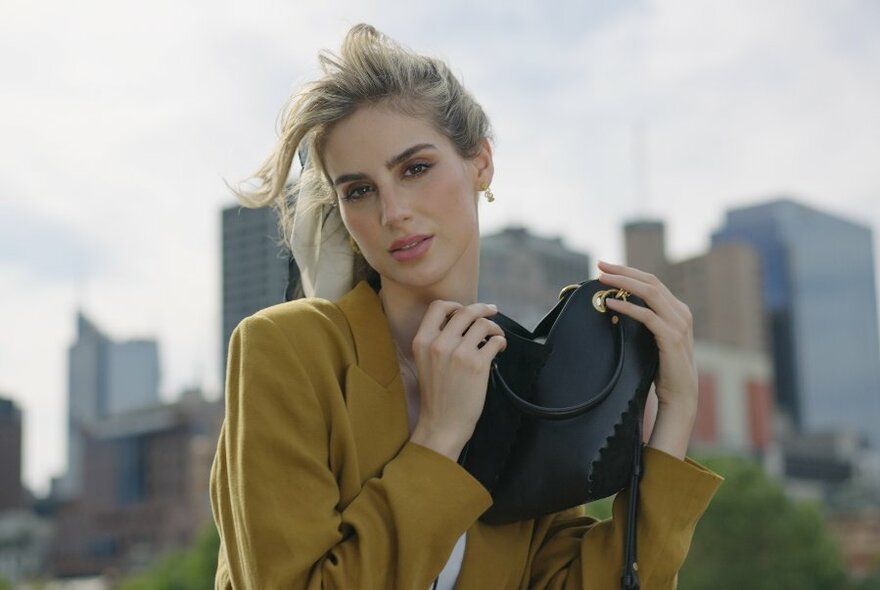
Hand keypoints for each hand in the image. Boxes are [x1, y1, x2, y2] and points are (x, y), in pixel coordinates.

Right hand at [409, 301, 506, 460]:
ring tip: (496, 335)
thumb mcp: (424, 362)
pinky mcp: (478, 364)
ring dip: (494, 326)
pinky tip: (499, 348)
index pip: (438, 307)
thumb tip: (461, 322)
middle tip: (491, 310)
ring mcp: (459, 353)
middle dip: (482, 308)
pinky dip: (501, 341)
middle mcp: (439, 344)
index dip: (454, 305)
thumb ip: (437, 340)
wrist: (442, 423)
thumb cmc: (436, 395)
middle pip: (465, 311)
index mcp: (422, 341)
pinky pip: (495, 341)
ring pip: (483, 324)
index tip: (465, 309)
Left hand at [597, 260, 696, 458]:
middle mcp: (681, 313)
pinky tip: (611, 304)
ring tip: (602, 279)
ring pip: (650, 293)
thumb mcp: (654, 339)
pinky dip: (627, 308)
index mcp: (677, 310)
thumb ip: (645, 321)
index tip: (606, 267)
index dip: (629, 272)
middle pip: (650, 282)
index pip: (652, 282)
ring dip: (624, 283)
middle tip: (600, 265)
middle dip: (623, 271)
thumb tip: (617, 306)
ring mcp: (678, 324)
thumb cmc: (663, 368)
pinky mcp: (671, 338)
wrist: (680, 394)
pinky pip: (647, 316)